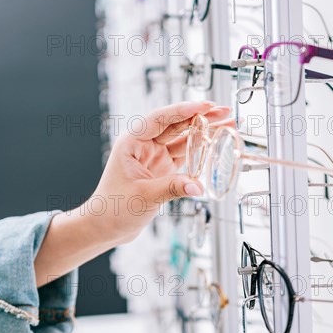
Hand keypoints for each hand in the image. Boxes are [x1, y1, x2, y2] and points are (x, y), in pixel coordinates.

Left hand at [91, 101, 230, 242]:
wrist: (105, 227)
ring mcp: (154, 157)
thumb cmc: (112, 208)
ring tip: (227, 125)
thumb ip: (171, 188)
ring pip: (183, 139)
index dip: (183, 110)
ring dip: (204, 132)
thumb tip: (197, 186)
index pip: (160, 119)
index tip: (204, 106)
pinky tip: (215, 145)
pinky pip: (184, 156)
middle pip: (175, 125)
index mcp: (132, 142)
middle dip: (200, 117)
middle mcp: (144, 146)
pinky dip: (200, 151)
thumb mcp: (143, 196)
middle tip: (223, 111)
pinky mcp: (162, 170)